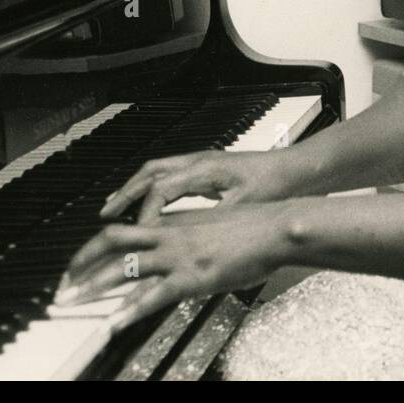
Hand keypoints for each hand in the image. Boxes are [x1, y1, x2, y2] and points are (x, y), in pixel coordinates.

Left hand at [62, 202, 293, 330]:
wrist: (275, 227)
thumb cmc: (254, 226)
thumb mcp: (215, 226)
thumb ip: (192, 235)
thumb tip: (181, 247)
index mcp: (174, 223)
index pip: (125, 231)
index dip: (98, 246)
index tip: (82, 262)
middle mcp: (168, 236)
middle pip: (111, 242)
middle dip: (80, 264)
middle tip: (62, 284)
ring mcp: (177, 256)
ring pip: (122, 268)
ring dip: (91, 287)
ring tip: (69, 303)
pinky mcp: (191, 277)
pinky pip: (151, 296)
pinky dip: (128, 311)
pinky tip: (112, 323)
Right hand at [99, 150, 290, 223]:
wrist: (299, 171)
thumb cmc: (275, 186)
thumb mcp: (242, 209)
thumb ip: (212, 223)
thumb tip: (187, 242)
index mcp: (205, 169)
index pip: (161, 189)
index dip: (146, 213)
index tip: (138, 235)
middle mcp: (199, 161)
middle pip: (150, 173)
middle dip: (125, 193)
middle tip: (105, 212)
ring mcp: (203, 164)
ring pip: (159, 172)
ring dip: (136, 189)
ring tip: (116, 207)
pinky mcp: (209, 171)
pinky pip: (171, 177)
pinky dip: (154, 190)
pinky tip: (151, 207)